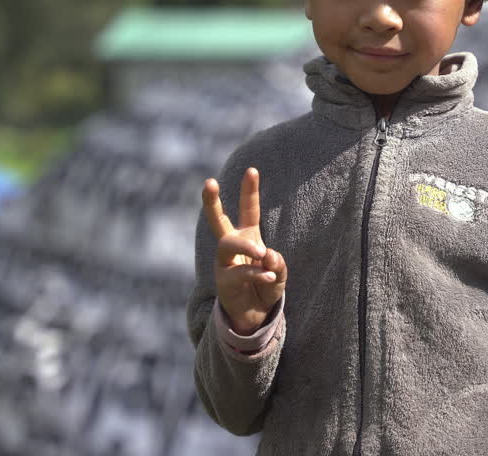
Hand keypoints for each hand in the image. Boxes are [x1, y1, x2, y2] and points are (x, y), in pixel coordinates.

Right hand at [203, 168, 288, 335]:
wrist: (255, 317)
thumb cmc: (265, 288)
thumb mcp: (279, 275)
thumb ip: (278, 264)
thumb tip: (268, 255)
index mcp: (248, 236)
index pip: (248, 209)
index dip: (249, 190)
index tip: (252, 169)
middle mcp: (232, 246)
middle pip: (218, 220)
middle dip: (212, 201)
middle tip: (208, 182)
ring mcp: (224, 263)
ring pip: (227, 244)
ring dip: (245, 245)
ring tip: (261, 252)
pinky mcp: (223, 282)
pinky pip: (238, 272)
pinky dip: (256, 272)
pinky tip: (268, 275)